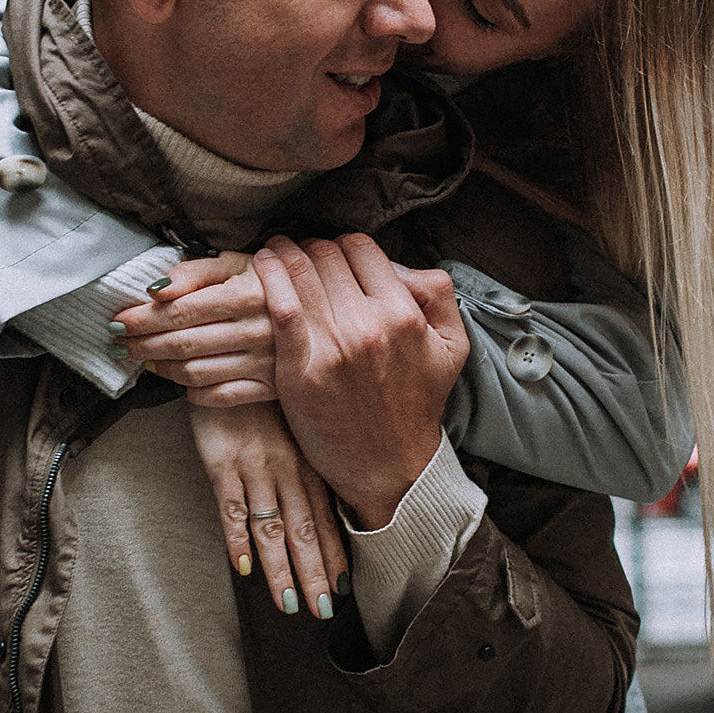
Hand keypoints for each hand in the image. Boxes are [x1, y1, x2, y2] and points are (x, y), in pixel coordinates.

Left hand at [113, 251, 277, 404]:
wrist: (323, 311)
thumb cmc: (271, 282)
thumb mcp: (239, 263)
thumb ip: (196, 271)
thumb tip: (156, 290)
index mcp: (249, 295)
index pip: (181, 310)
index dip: (144, 318)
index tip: (119, 320)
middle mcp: (258, 331)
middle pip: (184, 343)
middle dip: (143, 343)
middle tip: (119, 342)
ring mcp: (265, 364)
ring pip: (196, 373)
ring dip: (161, 367)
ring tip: (141, 358)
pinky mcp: (271, 388)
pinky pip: (220, 396)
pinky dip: (191, 392)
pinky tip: (176, 380)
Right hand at [189, 403, 343, 616]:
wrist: (233, 347)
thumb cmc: (266, 385)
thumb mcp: (295, 417)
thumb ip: (306, 454)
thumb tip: (318, 495)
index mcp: (307, 458)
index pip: (325, 515)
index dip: (334, 552)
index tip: (343, 585)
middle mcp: (286, 466)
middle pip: (303, 531)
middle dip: (314, 573)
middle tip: (323, 610)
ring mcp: (254, 466)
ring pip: (271, 528)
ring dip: (281, 569)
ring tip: (290, 603)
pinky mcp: (220, 462)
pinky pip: (230, 507)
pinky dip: (237, 539)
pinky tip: (243, 568)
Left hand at [254, 235, 469, 531]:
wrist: (390, 467)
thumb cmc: (417, 405)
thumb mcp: (451, 347)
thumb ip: (437, 295)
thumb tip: (401, 264)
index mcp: (404, 314)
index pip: (361, 248)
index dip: (343, 246)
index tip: (332, 256)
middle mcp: (369, 325)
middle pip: (326, 255)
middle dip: (310, 248)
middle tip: (298, 253)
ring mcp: (333, 348)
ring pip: (299, 272)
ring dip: (282, 255)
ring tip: (273, 252)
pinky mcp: (301, 372)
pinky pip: (281, 309)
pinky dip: (268, 280)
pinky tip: (262, 267)